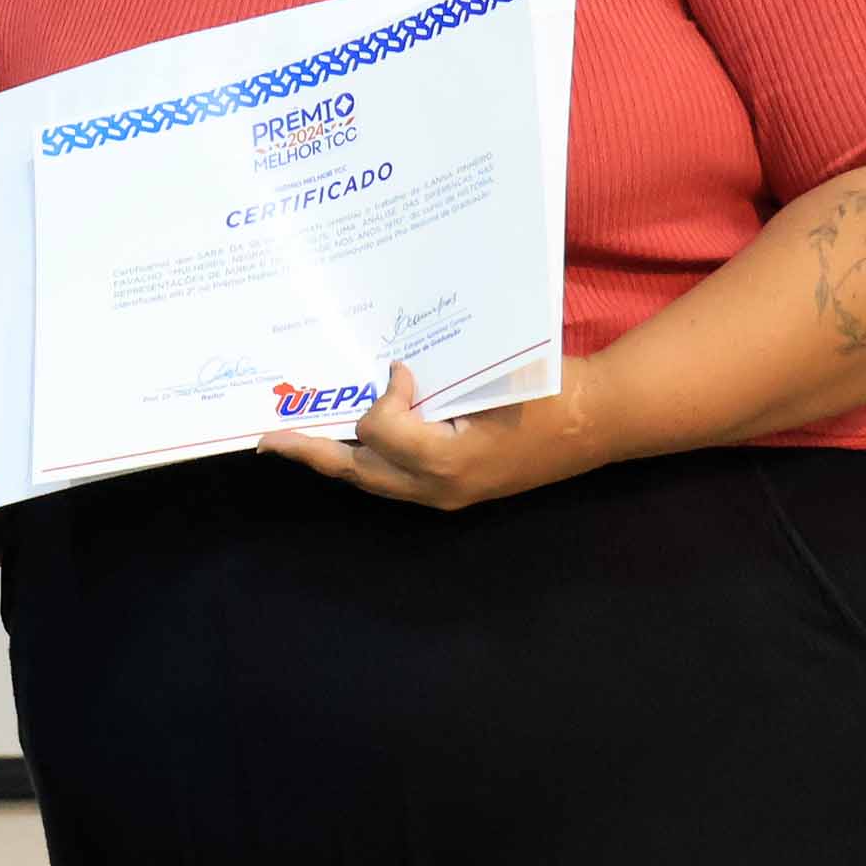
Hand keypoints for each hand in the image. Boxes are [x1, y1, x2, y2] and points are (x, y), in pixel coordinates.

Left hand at [258, 357, 617, 510]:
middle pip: (358, 472)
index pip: (380, 430)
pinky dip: (370, 461)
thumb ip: (438, 383)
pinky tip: (354, 443)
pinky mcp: (456, 491)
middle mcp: (439, 488)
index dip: (383, 396)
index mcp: (448, 460)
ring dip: (336, 460)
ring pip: (374, 482)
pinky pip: (398, 480)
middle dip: (312, 454)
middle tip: (268, 440)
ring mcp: (448, 495)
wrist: (597, 422)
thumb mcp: (493, 378)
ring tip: (297, 444)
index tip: (402, 371)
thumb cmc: (551, 393)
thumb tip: (394, 374)